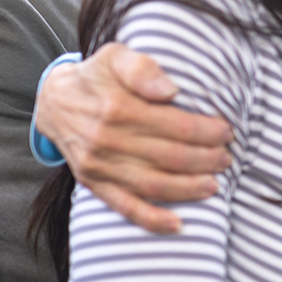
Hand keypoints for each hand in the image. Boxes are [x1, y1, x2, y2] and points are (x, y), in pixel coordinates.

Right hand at [35, 43, 232, 232]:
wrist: (54, 102)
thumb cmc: (97, 77)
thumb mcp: (116, 57)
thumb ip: (143, 68)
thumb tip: (170, 91)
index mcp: (117, 108)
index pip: (177, 126)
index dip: (207, 132)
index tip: (227, 132)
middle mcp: (106, 140)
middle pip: (171, 157)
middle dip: (207, 160)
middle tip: (227, 157)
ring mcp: (99, 166)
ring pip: (154, 184)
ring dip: (189, 189)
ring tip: (215, 185)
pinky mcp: (93, 184)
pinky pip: (125, 206)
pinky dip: (152, 219)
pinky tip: (177, 224)